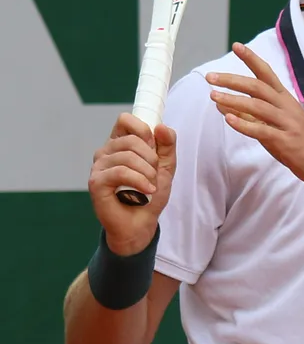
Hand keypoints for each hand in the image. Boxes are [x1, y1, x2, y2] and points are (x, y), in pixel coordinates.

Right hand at [88, 113, 176, 254]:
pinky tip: (146, 191)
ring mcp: (98, 167)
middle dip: (151, 158)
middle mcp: (105, 152)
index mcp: (119, 144)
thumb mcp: (165, 167)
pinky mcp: (96, 182)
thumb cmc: (149, 196)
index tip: (154, 150)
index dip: (144, 131)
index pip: (125, 119)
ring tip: (151, 187)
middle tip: (155, 176)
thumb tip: (161, 126)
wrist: (141, 224)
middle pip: (131, 139)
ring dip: (147, 173)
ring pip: (127, 156)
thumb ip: (167, 145)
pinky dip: (139, 181)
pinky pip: (121, 172)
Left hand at [206, 43, 303, 201]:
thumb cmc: (300, 143)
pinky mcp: (285, 142)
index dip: (252, 59)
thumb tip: (222, 102)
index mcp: (286, 99)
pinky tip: (229, 119)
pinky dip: (244, 125)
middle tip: (211, 77)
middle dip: (233, 80)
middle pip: (258, 87)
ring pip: (258, 107)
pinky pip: (262, 131)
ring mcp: (287, 124)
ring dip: (233, 100)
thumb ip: (250, 113)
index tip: (236, 46)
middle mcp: (287, 107)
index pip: (267, 74)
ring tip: (214, 96)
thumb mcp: (277, 123)